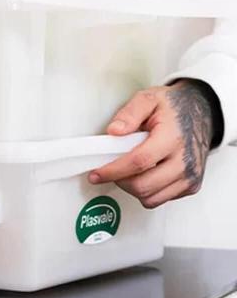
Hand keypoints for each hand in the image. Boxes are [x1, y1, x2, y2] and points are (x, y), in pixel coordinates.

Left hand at [88, 80, 214, 208]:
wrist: (201, 112)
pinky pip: (161, 199)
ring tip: (125, 170)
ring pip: (151, 198)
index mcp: (172, 138)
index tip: (97, 173)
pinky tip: (142, 174)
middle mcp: (185, 161)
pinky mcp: (191, 186)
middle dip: (119, 180)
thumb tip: (114, 131)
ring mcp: (190, 176)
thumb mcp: (148, 98)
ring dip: (131, 188)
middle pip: (144, 185)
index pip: (139, 162)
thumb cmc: (173, 107)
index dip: (114, 170)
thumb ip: (129, 113)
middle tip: (108, 170)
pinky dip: (147, 191)